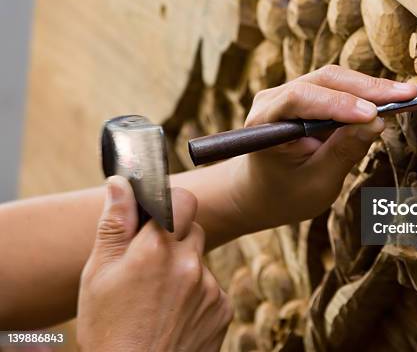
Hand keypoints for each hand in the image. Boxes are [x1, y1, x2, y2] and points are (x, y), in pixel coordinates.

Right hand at [77, 176, 231, 350]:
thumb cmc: (108, 328)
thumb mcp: (98, 274)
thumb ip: (114, 224)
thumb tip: (120, 183)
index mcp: (156, 249)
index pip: (183, 200)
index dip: (171, 204)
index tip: (158, 217)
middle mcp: (190, 263)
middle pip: (193, 229)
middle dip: (174, 238)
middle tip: (149, 263)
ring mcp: (210, 287)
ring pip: (200, 259)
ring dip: (184, 268)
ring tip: (158, 297)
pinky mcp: (223, 308)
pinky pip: (212, 286)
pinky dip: (197, 293)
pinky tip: (174, 313)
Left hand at [230, 65, 416, 230]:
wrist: (262, 194)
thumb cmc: (284, 194)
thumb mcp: (316, 183)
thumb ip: (343, 152)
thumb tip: (376, 123)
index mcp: (264, 123)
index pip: (300, 100)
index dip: (339, 103)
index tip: (374, 115)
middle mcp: (273, 99)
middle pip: (324, 81)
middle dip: (369, 89)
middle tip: (411, 95)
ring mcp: (289, 93)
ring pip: (336, 80)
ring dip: (374, 88)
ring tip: (413, 94)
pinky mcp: (307, 95)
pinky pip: (339, 88)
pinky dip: (368, 93)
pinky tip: (396, 96)